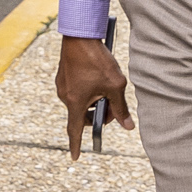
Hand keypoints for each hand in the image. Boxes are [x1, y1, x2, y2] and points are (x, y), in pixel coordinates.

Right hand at [59, 34, 132, 158]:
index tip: (76, 157)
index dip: (76, 145)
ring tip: (107, 86)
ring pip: (81, 102)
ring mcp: (62, 85)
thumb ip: (121, 108)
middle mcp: (65, 96)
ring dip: (94, 101)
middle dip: (98, 115)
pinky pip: (76, 91)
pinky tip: (98, 77)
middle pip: (82, 115)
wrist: (80, 35)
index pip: (75, 130)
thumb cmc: (97, 60)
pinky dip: (88, 91)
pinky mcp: (63, 76)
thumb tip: (128, 126)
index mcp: (76, 102)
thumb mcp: (115, 85)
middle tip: (114, 105)